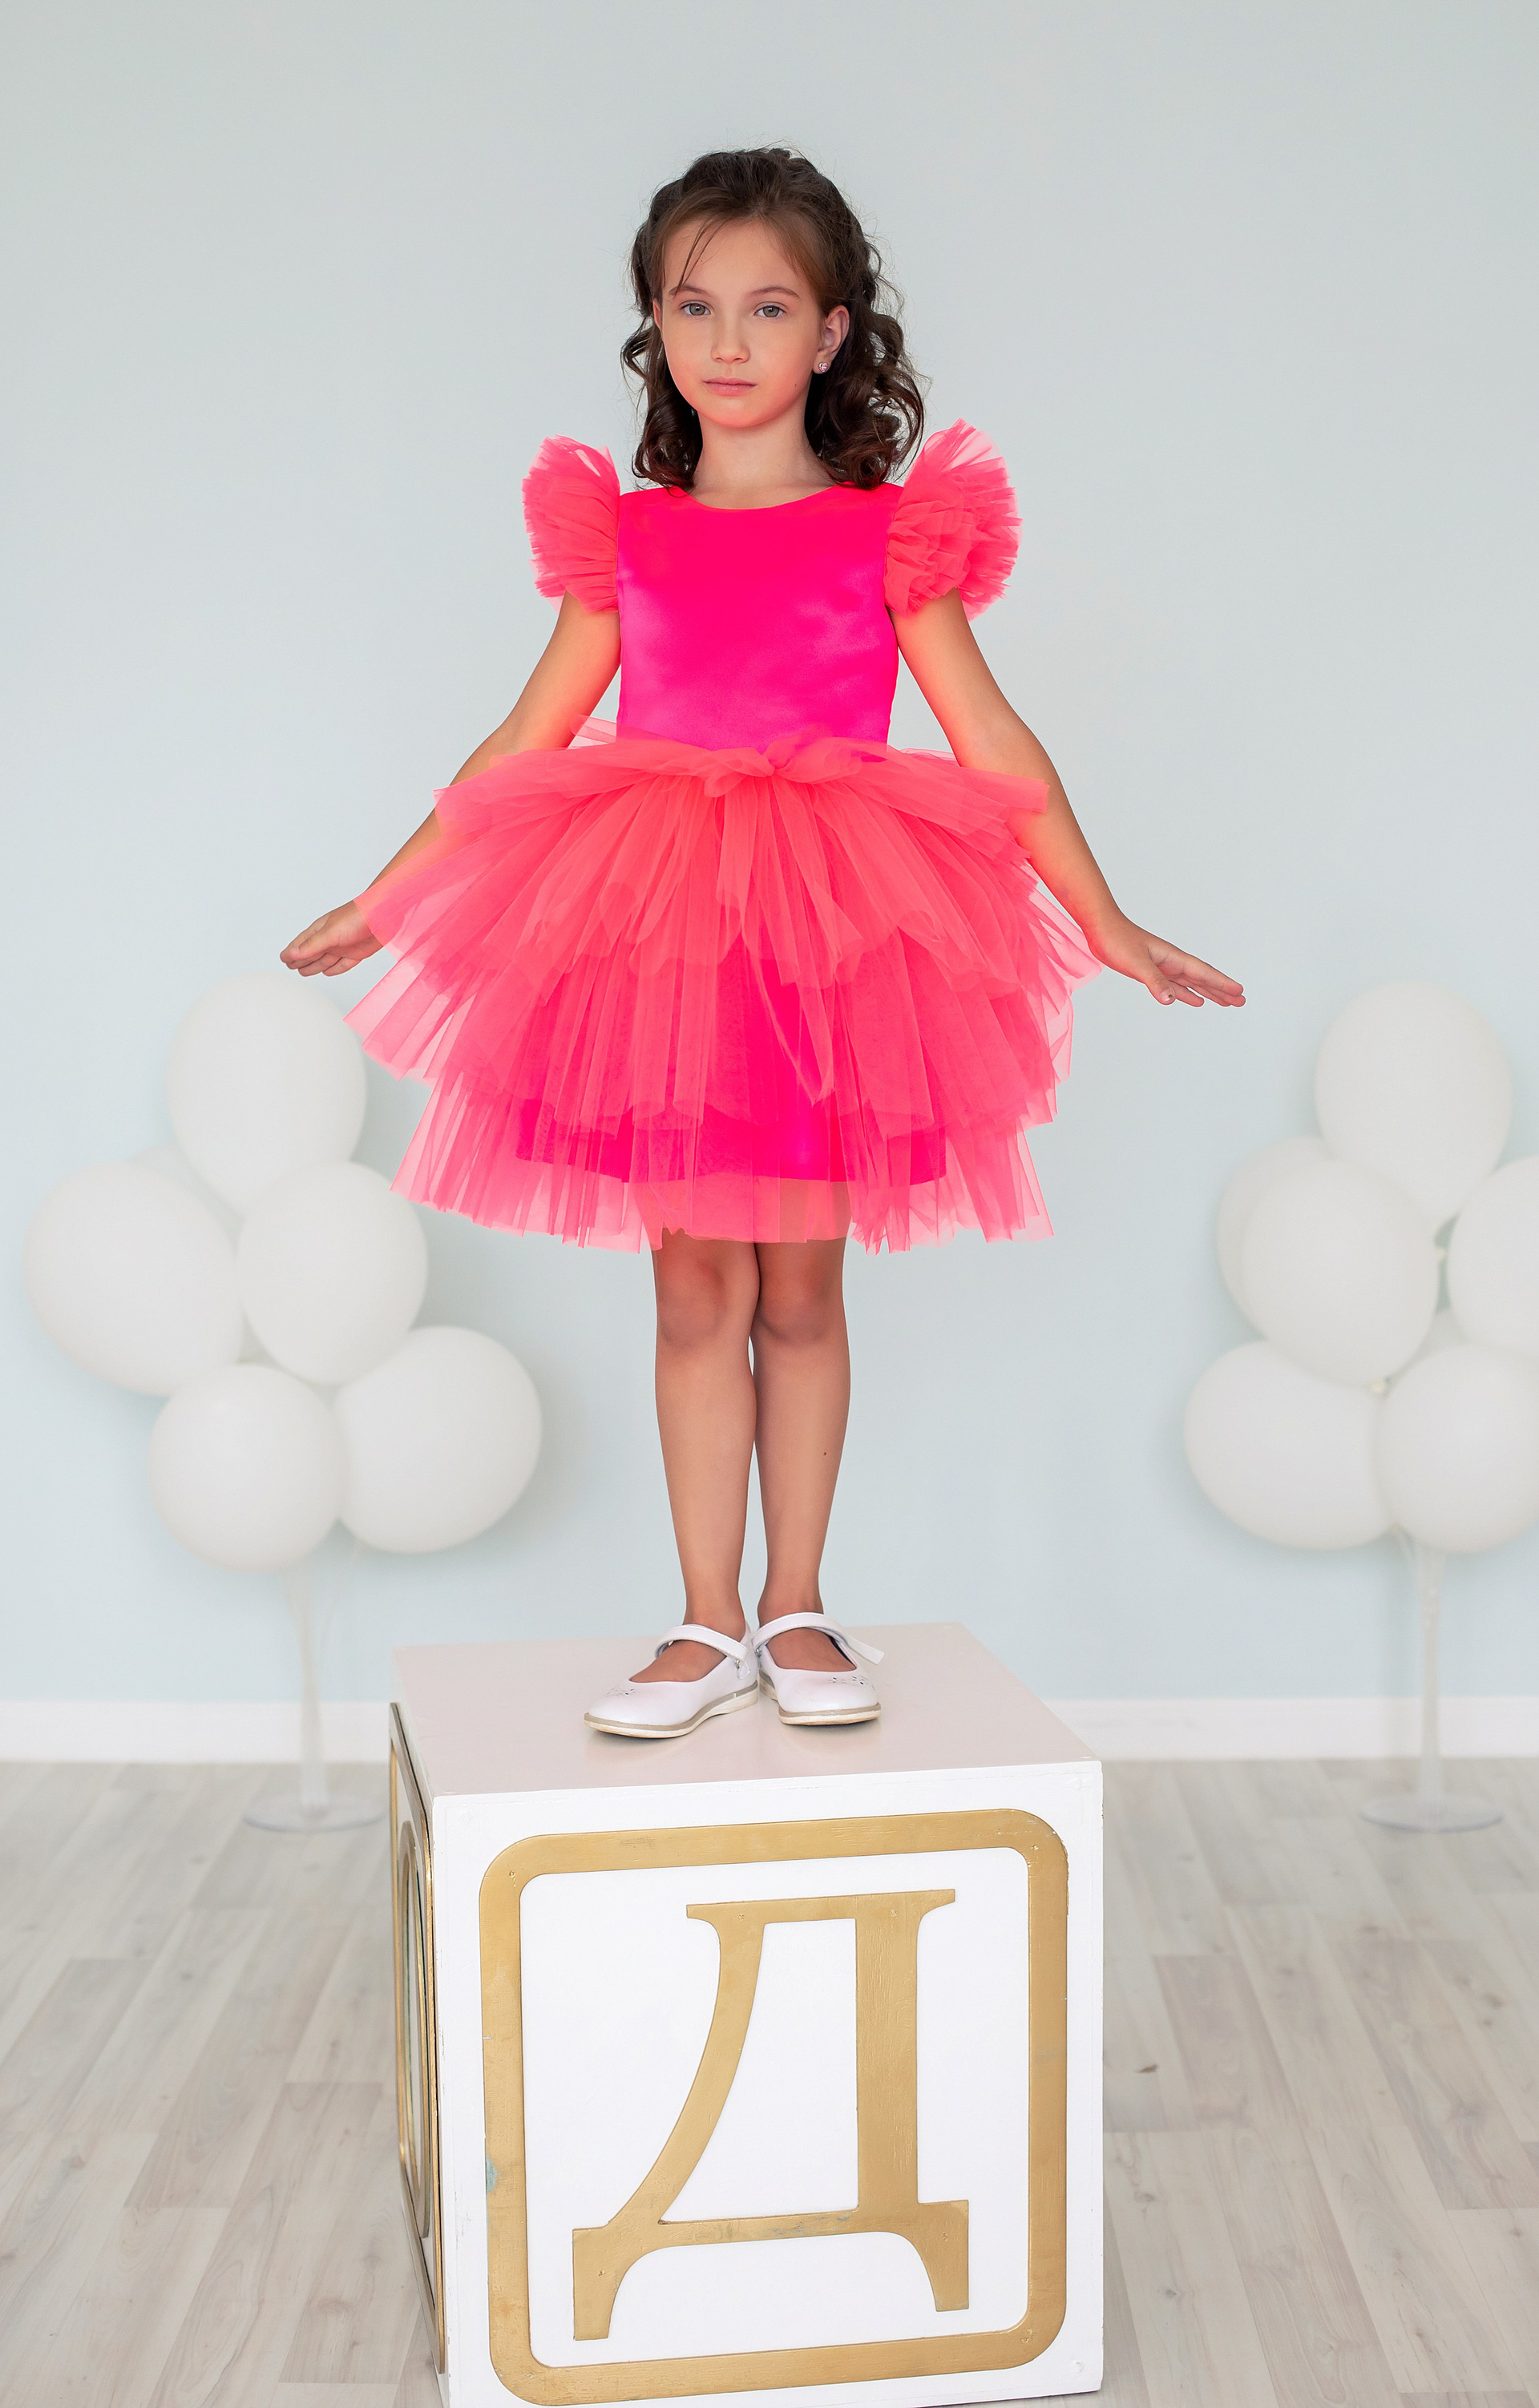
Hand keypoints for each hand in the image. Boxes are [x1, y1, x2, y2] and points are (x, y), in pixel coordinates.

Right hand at [280, 901, 379, 977]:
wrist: (384, 915)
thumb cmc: (357, 917)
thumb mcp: (330, 933)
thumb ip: (312, 946)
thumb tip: (292, 954)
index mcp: (321, 930)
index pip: (301, 943)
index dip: (292, 951)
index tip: (282, 958)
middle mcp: (331, 938)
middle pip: (311, 953)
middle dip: (300, 960)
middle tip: (289, 966)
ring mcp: (344, 946)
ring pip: (325, 959)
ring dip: (314, 966)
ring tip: (303, 971)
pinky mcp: (357, 952)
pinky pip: (343, 964)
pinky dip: (334, 969)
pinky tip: (327, 972)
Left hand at [1088, 911, 1244, 1007]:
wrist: (1101, 929)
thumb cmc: (1117, 941)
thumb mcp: (1136, 963)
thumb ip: (1154, 981)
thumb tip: (1170, 1000)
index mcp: (1173, 958)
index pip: (1203, 973)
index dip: (1221, 983)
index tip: (1239, 992)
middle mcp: (1172, 962)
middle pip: (1203, 979)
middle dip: (1222, 990)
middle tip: (1241, 1002)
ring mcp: (1163, 967)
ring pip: (1192, 984)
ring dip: (1209, 993)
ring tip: (1226, 1003)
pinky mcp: (1152, 972)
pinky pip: (1176, 986)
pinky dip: (1186, 994)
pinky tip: (1195, 1001)